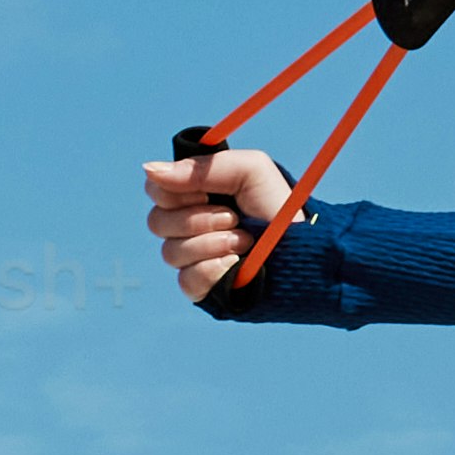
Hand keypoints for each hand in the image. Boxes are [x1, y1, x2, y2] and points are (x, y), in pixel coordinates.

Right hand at [141, 147, 298, 303]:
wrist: (305, 249)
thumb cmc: (278, 206)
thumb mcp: (250, 170)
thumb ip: (202, 167)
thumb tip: (148, 169)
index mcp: (195, 196)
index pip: (156, 191)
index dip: (176, 192)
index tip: (207, 192)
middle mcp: (188, 227)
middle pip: (156, 222)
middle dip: (198, 218)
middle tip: (233, 218)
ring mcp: (193, 259)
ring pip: (171, 252)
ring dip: (212, 243)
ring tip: (243, 242)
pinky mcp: (202, 287)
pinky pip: (186, 280)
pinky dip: (214, 269)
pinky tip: (236, 264)